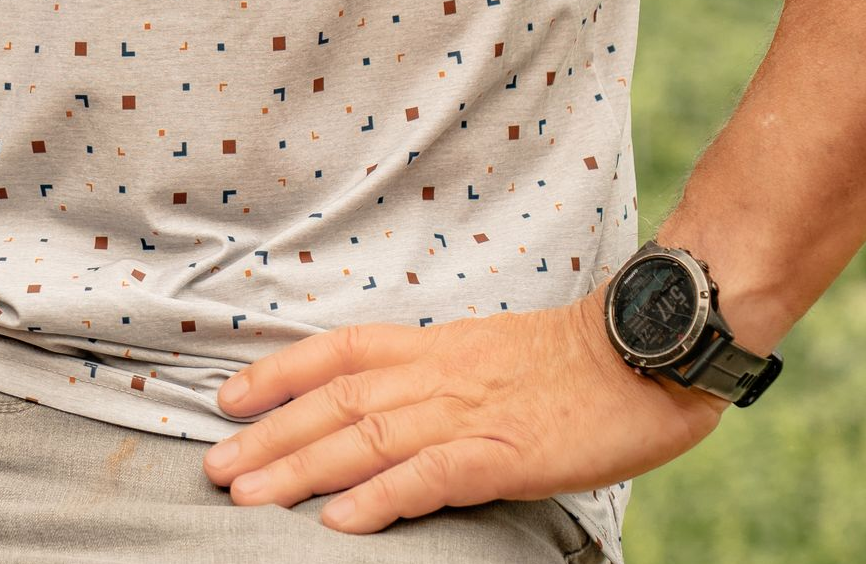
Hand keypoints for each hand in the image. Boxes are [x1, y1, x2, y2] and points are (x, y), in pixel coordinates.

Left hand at [200, 287, 723, 533]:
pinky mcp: (506, 451)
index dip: (279, 372)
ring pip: (368, 437)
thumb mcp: (496, 353)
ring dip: (302, 466)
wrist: (648, 350)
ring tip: (250, 494)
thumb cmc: (583, 362)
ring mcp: (471, 410)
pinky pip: (430, 476)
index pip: (340, 352)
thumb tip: (398, 410)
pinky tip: (341, 521)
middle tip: (216, 465)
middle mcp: (442, 369)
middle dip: (271, 433)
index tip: (228, 398)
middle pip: (338, 399)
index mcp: (438, 343)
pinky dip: (381, 497)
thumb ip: (446, 375)